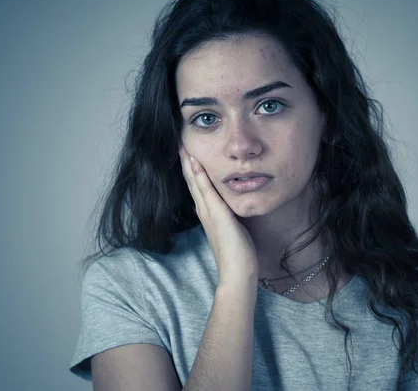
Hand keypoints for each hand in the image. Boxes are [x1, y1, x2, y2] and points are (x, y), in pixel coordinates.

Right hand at [179, 146, 258, 285]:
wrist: (237, 272)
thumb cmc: (237, 254)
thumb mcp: (232, 229)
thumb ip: (228, 217)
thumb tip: (232, 209)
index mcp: (208, 213)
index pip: (197, 186)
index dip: (192, 170)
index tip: (188, 153)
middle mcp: (205, 211)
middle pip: (192, 181)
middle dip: (186, 162)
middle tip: (179, 143)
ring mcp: (209, 212)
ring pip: (196, 182)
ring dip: (189, 164)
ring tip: (182, 146)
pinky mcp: (217, 215)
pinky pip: (207, 191)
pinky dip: (200, 176)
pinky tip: (195, 162)